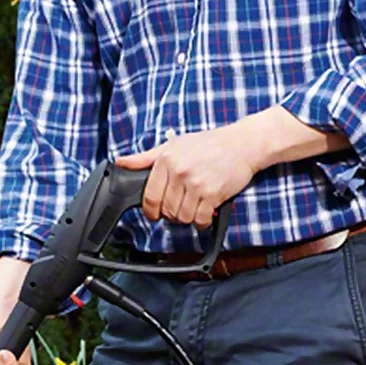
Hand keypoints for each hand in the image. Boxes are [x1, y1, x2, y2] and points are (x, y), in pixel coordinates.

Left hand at [116, 123, 260, 227]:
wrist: (244, 143)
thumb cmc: (209, 144)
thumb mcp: (174, 145)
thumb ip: (145, 158)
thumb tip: (121, 162)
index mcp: (166, 160)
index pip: (150, 198)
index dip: (151, 211)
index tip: (155, 213)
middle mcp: (179, 172)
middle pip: (166, 210)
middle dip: (172, 213)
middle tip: (181, 205)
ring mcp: (196, 184)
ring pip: (182, 217)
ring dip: (187, 217)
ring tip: (194, 205)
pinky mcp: (212, 194)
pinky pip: (199, 220)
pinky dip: (201, 221)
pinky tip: (205, 211)